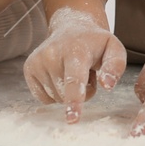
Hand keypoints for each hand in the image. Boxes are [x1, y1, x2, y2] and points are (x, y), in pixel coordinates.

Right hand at [24, 7, 127, 122]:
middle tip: (87, 73)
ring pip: (56, 98)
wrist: (71, 27)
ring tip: (73, 71)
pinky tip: (60, 75)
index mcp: (76, 50)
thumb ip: (115, 67)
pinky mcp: (29, 68)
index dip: (74, 101)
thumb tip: (107, 85)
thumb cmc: (94, 43)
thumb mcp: (113, 49)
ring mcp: (38, 61)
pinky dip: (55, 92)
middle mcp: (52, 54)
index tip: (72, 118)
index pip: (74, 80)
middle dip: (81, 93)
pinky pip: (44, 98)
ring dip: (68, 92)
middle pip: (66, 95)